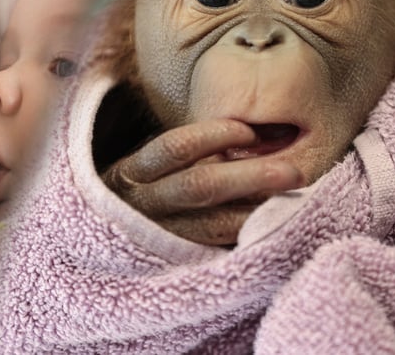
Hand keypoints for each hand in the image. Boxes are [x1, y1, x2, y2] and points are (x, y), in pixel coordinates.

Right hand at [101, 119, 303, 244]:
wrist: (100, 241)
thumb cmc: (135, 192)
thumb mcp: (140, 166)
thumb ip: (178, 154)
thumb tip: (244, 134)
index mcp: (131, 173)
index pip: (174, 148)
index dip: (213, 136)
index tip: (248, 131)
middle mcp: (143, 206)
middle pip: (199, 186)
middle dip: (249, 176)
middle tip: (294, 172)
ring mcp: (159, 238)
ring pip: (213, 226)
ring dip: (257, 212)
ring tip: (294, 202)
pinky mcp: (175, 262)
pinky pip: (217, 252)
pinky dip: (248, 239)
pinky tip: (274, 229)